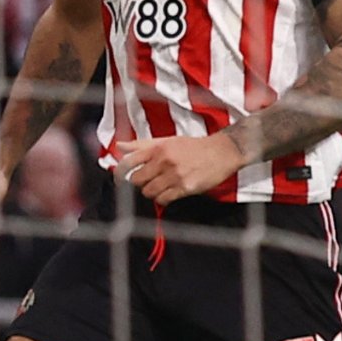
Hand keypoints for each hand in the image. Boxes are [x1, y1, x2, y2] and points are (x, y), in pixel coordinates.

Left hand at [116, 129, 248, 204]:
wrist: (222, 152)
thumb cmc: (194, 147)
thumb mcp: (168, 141)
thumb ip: (142, 145)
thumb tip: (119, 145)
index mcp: (158, 148)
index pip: (129, 161)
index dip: (120, 172)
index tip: (120, 178)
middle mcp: (164, 161)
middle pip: (137, 180)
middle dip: (140, 183)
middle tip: (148, 181)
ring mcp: (174, 175)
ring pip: (148, 192)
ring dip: (151, 192)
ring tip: (160, 187)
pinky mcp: (184, 188)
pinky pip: (163, 200)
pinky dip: (162, 199)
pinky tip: (169, 193)